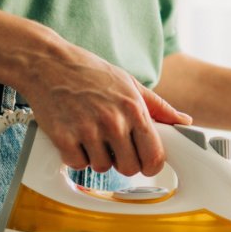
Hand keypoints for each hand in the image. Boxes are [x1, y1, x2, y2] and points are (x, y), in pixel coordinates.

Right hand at [14, 45, 191, 178]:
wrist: (47, 63)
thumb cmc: (88, 71)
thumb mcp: (129, 83)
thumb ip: (159, 106)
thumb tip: (184, 121)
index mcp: (133, 108)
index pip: (154, 156)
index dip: (151, 164)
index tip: (144, 161)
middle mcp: (113, 121)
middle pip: (129, 168)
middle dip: (122, 161)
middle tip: (112, 144)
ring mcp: (87, 131)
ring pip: (102, 168)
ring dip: (97, 157)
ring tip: (90, 133)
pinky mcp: (64, 139)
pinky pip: (78, 164)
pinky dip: (75, 155)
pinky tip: (74, 136)